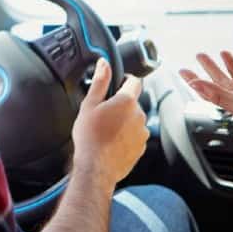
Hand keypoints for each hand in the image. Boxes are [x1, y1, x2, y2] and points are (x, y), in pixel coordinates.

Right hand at [70, 59, 147, 188]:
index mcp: (127, 101)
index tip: (117, 83)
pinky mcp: (141, 147)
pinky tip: (111, 141)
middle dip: (121, 104)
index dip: (125, 79)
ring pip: (134, 119)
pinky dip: (126, 136)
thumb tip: (104, 63)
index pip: (134, 81)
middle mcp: (139, 115)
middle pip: (133, 102)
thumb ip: (100, 81)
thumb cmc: (90, 137)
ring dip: (124, 121)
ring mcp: (142, 132)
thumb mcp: (89, 105)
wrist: (96, 168)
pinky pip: (135, 135)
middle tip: (103, 112)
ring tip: (106, 130)